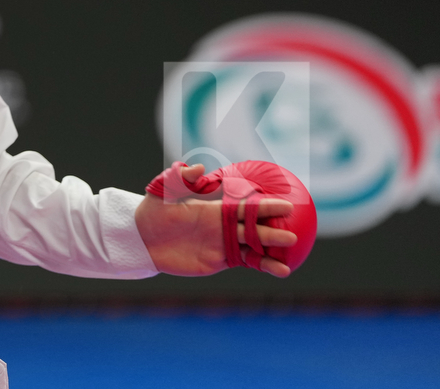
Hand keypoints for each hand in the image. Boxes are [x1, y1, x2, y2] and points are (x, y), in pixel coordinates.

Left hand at [134, 163, 297, 277]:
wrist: (142, 239)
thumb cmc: (153, 211)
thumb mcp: (163, 191)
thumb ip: (180, 178)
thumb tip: (199, 167)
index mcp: (215, 209)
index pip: (246, 206)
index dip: (265, 206)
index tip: (287, 205)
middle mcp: (224, 226)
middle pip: (255, 227)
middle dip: (275, 229)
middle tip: (297, 233)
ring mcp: (223, 243)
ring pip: (254, 247)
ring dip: (272, 250)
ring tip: (292, 254)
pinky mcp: (220, 260)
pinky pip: (246, 262)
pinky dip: (264, 266)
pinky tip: (281, 272)